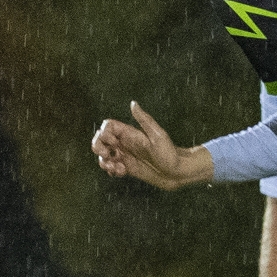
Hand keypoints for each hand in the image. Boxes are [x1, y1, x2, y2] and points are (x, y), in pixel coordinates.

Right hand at [93, 101, 210, 189]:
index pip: (107, 127)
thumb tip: (133, 103)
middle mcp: (125, 143)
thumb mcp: (158, 135)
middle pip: (100, 140)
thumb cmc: (170, 153)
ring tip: (117, 169)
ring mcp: (125, 155)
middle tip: (109, 157)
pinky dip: (111, 171)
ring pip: (103, 156)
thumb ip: (144, 120)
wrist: (178, 173)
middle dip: (98, 148)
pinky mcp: (127, 168)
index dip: (105, 134)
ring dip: (104, 162)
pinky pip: (111, 167)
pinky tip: (121, 173)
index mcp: (130, 133)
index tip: (115, 144)